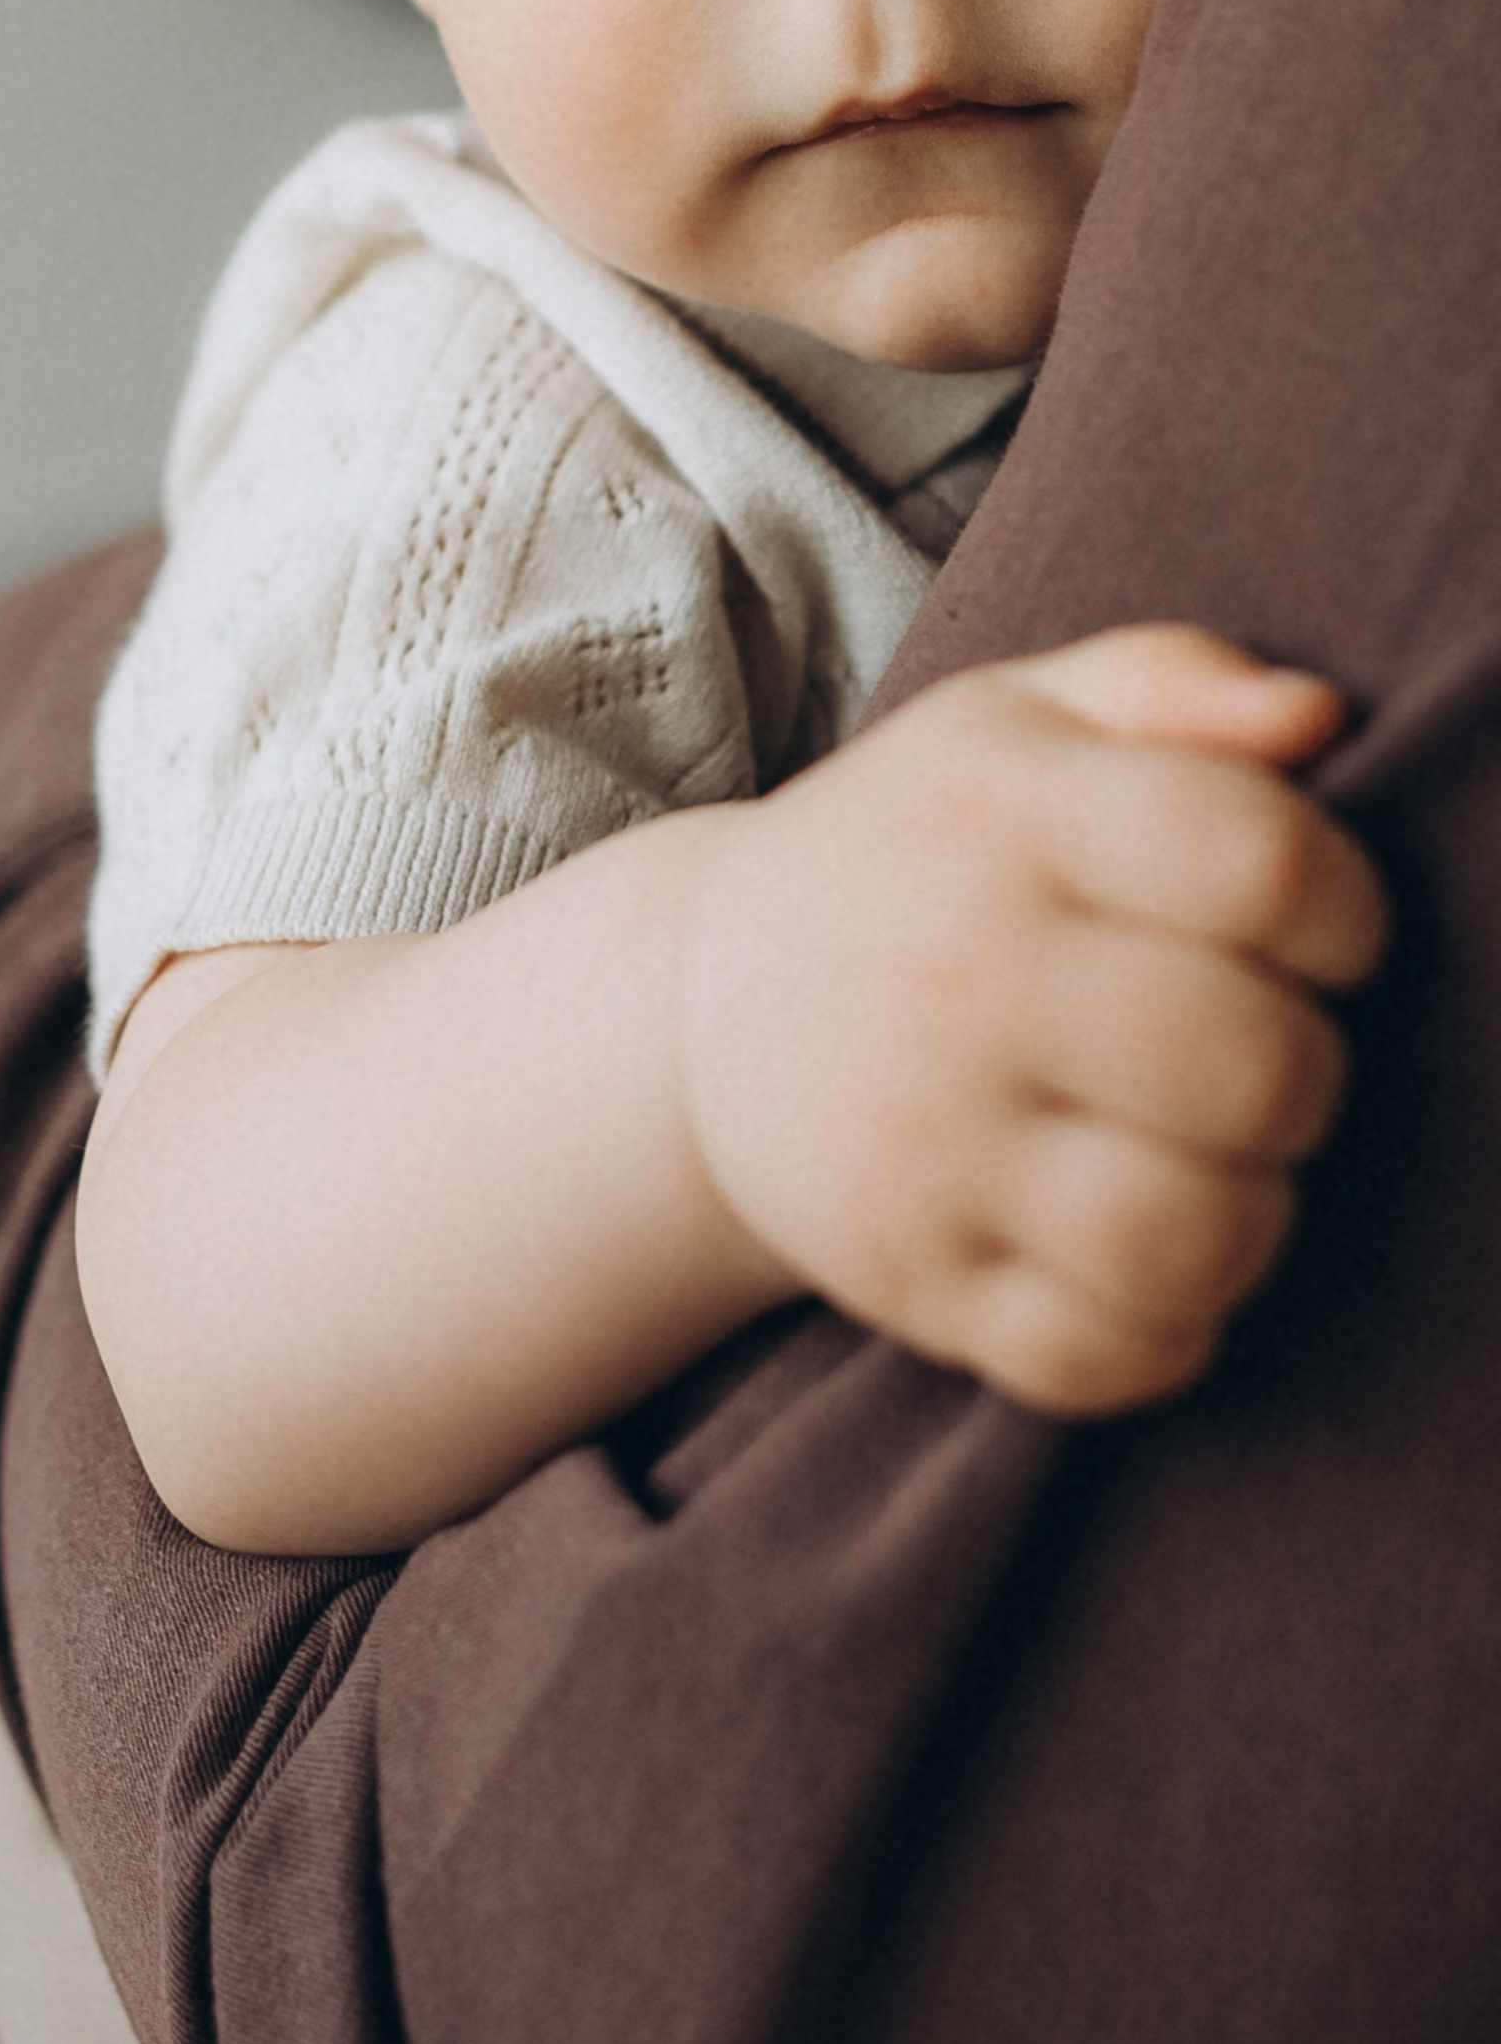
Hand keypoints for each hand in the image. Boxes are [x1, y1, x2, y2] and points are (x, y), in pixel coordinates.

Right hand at [672, 627, 1387, 1415]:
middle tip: (1248, 1052)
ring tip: (1204, 1159)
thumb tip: (1316, 720)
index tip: (1310, 928)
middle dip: (1302, 1067)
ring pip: (1187, 1237)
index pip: (1260, 862)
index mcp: (1001, 814)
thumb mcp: (1016, 721)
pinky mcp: (906, 1281)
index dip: (1344, 905)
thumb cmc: (919, 847)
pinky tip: (1136, 1255)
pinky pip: (1100, 1361)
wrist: (698, 1008)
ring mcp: (921, 1146)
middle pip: (1249, 1064)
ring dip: (1248, 1211)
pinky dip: (1161, 1331)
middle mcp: (954, 977)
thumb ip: (1173, 683)